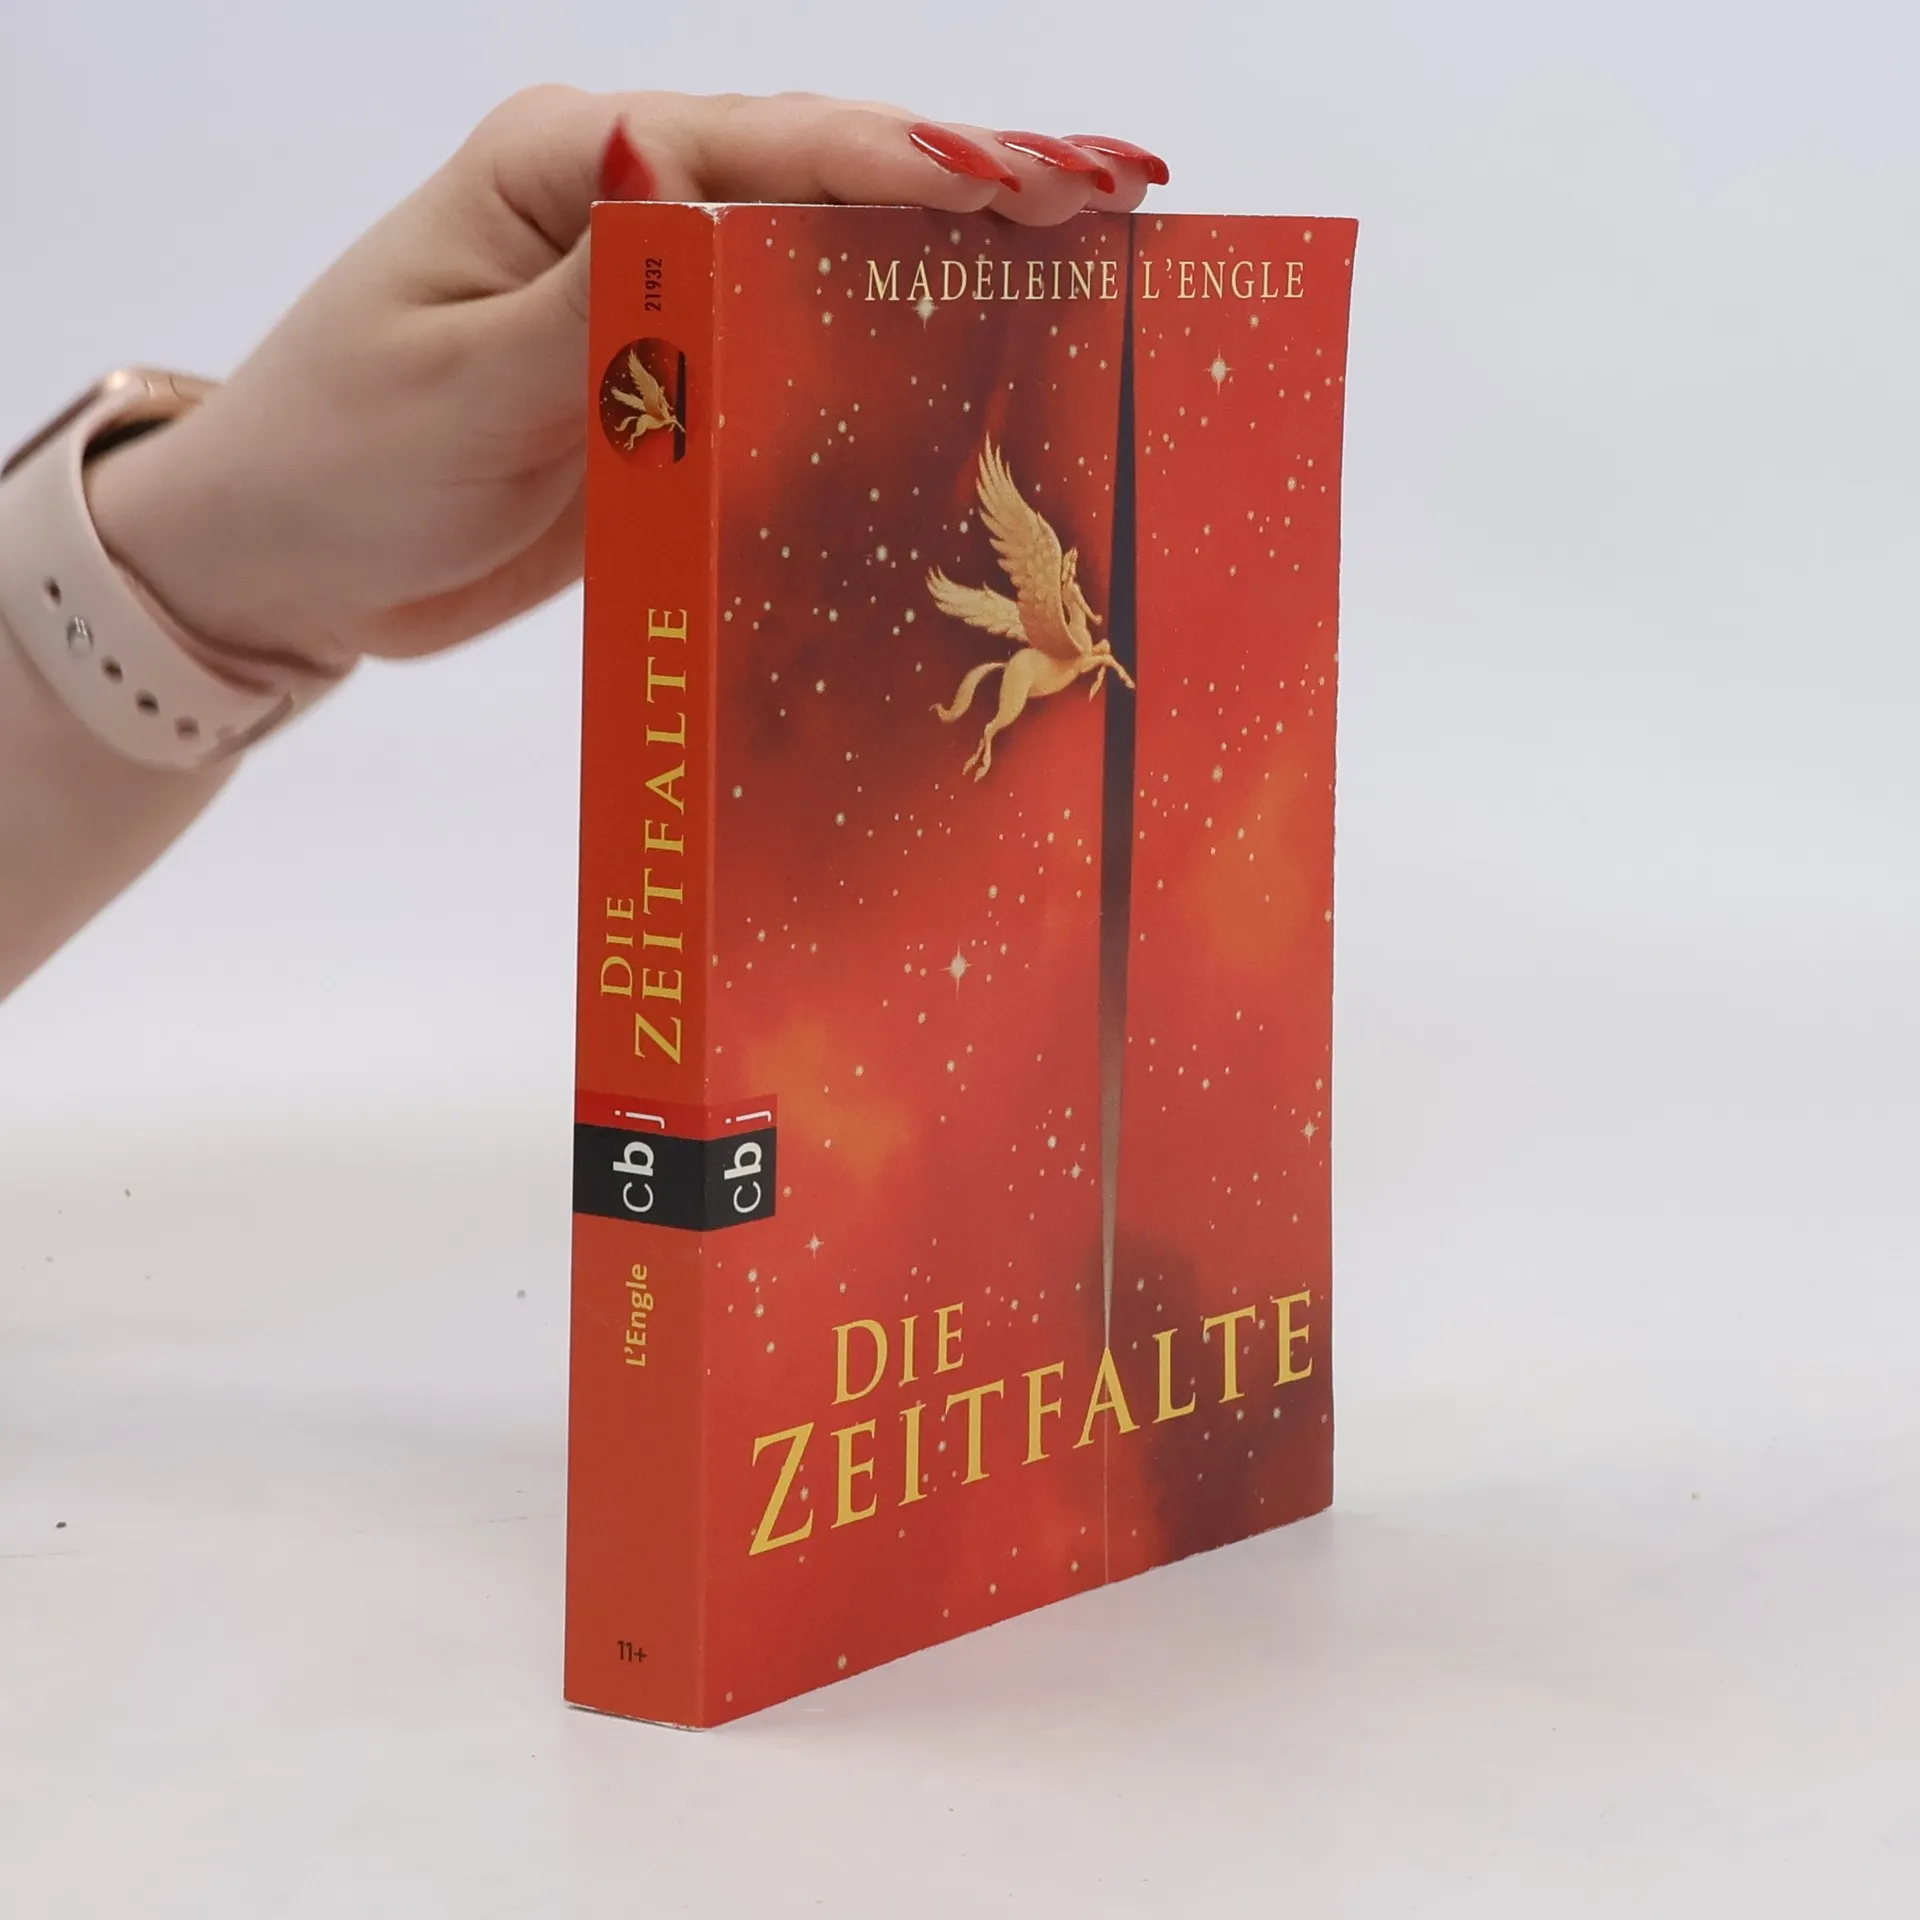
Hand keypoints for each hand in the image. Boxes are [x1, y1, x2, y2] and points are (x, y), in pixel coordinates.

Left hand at [86, 89, 1165, 669]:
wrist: (285, 563)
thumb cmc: (338, 461)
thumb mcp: (459, 384)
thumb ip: (600, 306)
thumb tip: (705, 190)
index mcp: (566, 168)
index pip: (765, 148)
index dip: (909, 166)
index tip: (1038, 188)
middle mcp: (624, 214)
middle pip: (823, 189)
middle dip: (974, 193)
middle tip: (1122, 203)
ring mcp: (654, 307)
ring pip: (824, 274)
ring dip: (947, 274)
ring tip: (1091, 271)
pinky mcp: (670, 396)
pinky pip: (791, 371)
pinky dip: (881, 370)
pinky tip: (970, 384)